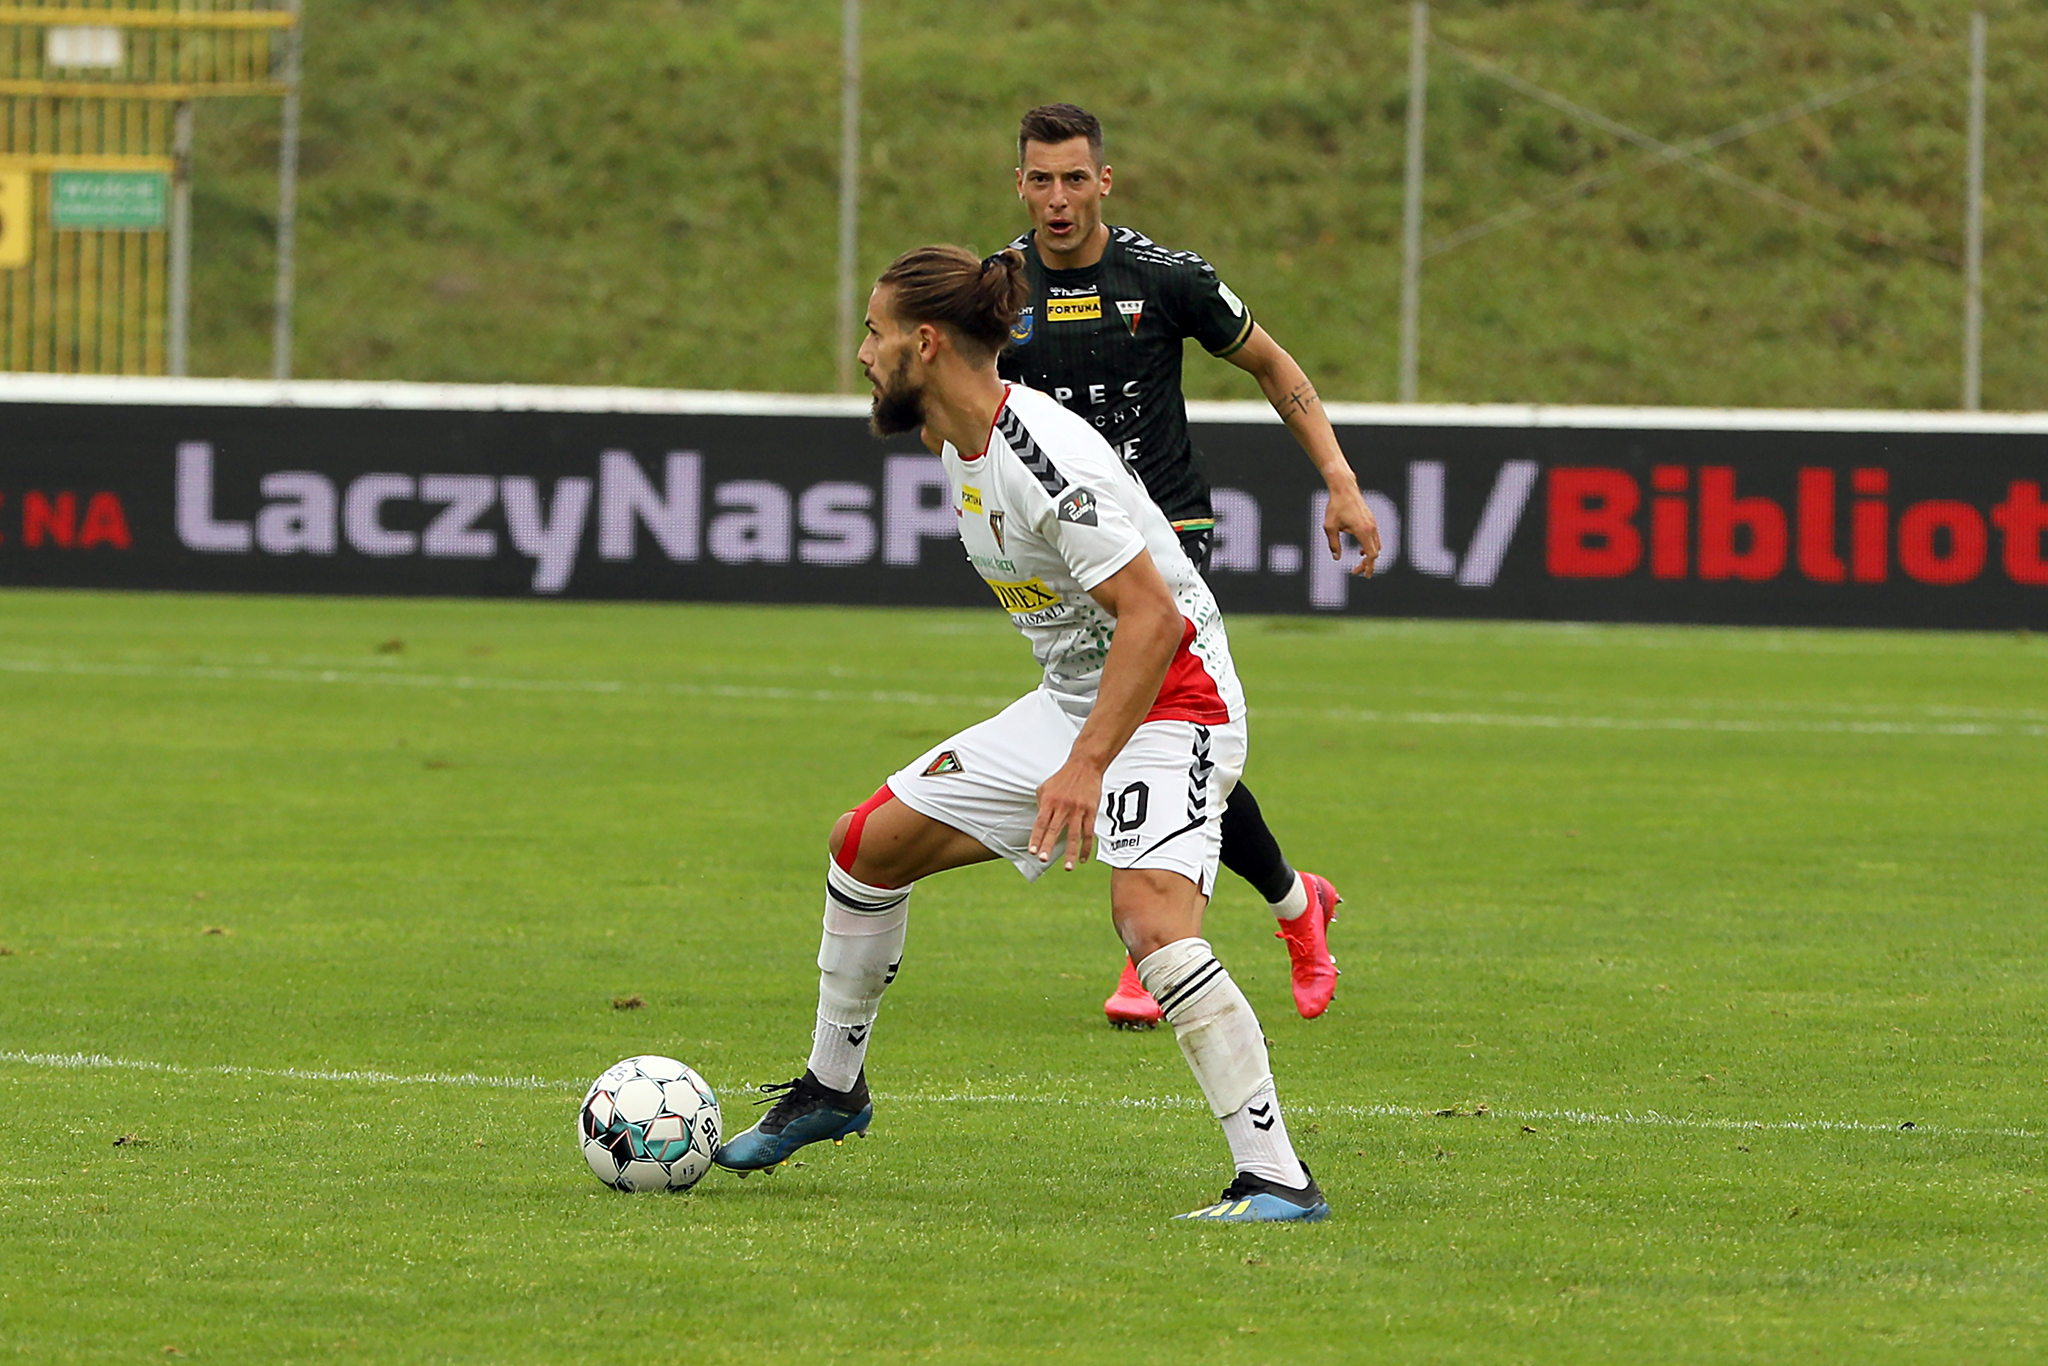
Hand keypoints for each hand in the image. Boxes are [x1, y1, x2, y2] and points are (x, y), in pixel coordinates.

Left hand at [1030, 755, 1104, 870]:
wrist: (1085, 765)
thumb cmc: (1063, 777)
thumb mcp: (1046, 787)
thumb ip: (1040, 803)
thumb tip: (1038, 821)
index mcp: (1049, 801)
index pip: (1040, 823)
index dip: (1036, 838)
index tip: (1032, 851)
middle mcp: (1063, 807)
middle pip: (1054, 829)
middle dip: (1048, 845)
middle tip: (1043, 859)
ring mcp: (1078, 810)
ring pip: (1074, 835)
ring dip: (1070, 853)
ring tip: (1068, 867)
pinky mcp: (1091, 812)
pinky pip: (1088, 833)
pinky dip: (1086, 847)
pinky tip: (1083, 858)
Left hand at [1325, 483, 1381, 577]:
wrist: (1344, 488)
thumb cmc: (1335, 507)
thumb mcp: (1330, 527)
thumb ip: (1333, 544)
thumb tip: (1336, 558)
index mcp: (1363, 531)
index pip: (1370, 555)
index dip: (1366, 566)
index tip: (1360, 574)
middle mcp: (1371, 528)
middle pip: (1375, 552)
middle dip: (1367, 564)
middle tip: (1356, 572)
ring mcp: (1373, 523)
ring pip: (1377, 545)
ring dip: (1369, 555)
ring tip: (1359, 562)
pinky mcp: (1372, 520)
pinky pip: (1375, 538)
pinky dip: (1370, 546)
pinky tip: (1361, 550)